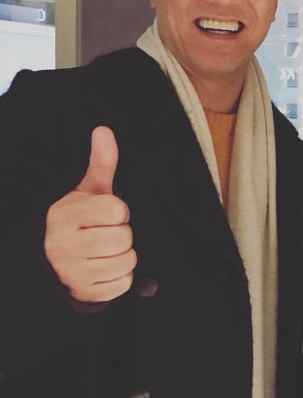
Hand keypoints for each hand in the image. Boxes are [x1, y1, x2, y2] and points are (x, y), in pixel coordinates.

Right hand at [44, 126, 135, 301]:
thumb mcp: (89, 189)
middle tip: (108, 232)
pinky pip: (123, 284)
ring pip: (126, 262)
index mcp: (65, 215)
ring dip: (125, 255)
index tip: (108, 213)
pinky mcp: (83, 293)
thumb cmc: (81, 217)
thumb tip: (104, 130)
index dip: (119, 211)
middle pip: (123, 239)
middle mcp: (63, 245)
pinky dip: (122, 277)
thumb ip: (101, 162)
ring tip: (108, 249)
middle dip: (123, 234)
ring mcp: (72, 272)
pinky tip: (106, 267)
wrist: (55, 257)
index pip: (117, 211)